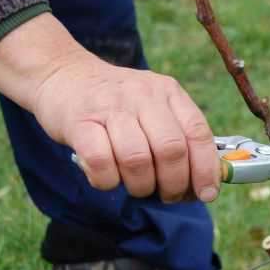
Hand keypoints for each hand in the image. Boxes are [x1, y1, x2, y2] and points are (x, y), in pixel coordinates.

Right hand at [0, 13, 219, 202]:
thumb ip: (180, 138)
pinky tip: (107, 177)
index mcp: (169, 92)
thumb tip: (205, 184)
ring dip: (141, 186)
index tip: (207, 194)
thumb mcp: (154, 107)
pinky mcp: (79, 121)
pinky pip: (101, 163)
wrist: (62, 74)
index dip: (206, 169)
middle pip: (171, 150)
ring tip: (136, 186)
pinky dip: (108, 181)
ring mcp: (111, 107)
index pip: (198, 133)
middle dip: (174, 184)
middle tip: (167, 195)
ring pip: (138, 160)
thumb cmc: (116, 105)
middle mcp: (143, 95)